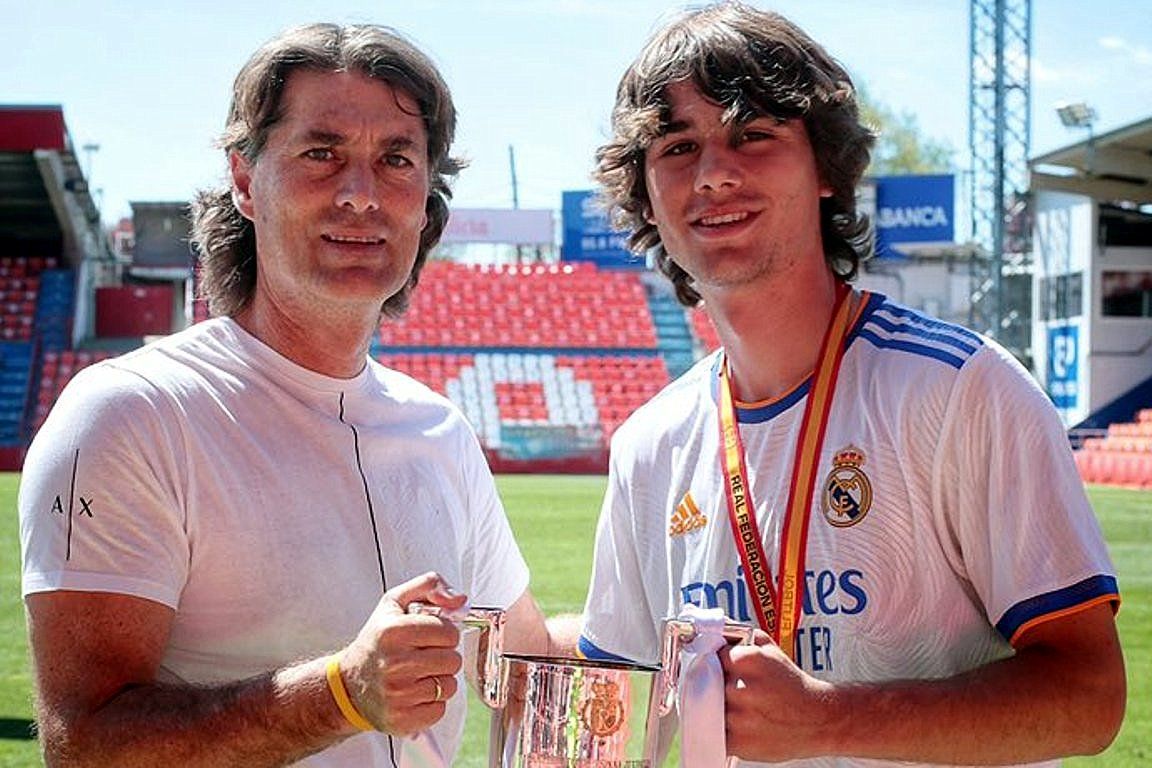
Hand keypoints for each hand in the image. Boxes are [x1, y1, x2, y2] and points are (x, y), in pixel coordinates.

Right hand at [339, 572, 467, 735]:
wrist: (349, 684)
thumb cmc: (377, 642)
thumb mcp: (395, 602)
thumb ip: (429, 586)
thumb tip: (460, 599)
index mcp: (393, 632)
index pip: (448, 632)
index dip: (444, 633)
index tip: (429, 636)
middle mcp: (394, 664)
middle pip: (453, 660)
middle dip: (443, 656)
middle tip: (423, 656)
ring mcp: (397, 695)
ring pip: (449, 686)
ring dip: (439, 680)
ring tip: (417, 675)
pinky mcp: (401, 720)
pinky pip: (440, 710)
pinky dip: (432, 703)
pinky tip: (414, 694)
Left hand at [719, 630, 832, 761]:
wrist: (817, 719)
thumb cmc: (791, 684)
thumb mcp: (770, 650)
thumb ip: (741, 636)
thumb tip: (715, 628)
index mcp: (748, 660)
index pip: (711, 655)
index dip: (715, 662)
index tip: (719, 668)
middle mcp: (741, 687)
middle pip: (706, 682)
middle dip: (714, 685)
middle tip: (728, 689)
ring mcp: (739, 717)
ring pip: (709, 708)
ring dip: (717, 708)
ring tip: (737, 707)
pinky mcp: (739, 742)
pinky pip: (715, 733)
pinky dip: (721, 730)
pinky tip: (737, 725)